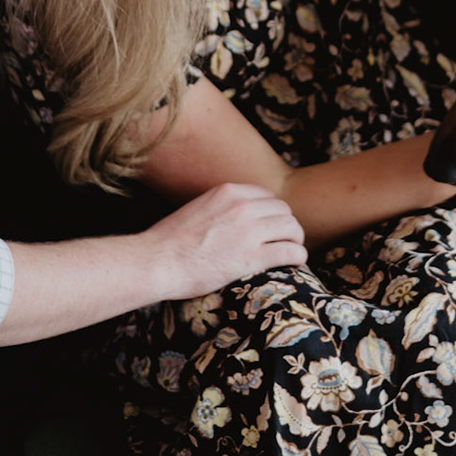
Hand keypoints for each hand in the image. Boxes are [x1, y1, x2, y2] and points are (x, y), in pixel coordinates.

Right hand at [140, 182, 306, 298]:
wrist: (156, 261)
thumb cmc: (169, 241)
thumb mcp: (197, 208)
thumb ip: (219, 208)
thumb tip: (230, 218)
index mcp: (228, 192)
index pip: (267, 196)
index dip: (272, 213)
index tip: (271, 226)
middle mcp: (242, 206)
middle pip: (284, 210)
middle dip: (287, 226)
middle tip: (284, 241)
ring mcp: (248, 231)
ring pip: (292, 228)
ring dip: (295, 240)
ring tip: (292, 251)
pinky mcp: (251, 257)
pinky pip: (290, 251)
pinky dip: (298, 256)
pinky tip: (296, 263)